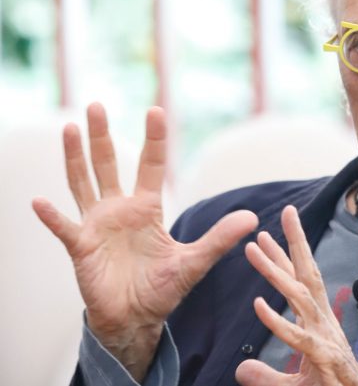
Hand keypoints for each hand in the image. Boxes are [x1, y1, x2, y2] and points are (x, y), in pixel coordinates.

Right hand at [32, 103, 258, 380]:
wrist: (136, 319)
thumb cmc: (162, 288)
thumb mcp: (194, 261)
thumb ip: (220, 238)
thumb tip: (253, 217)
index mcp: (147, 208)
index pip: (151, 165)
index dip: (154, 139)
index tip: (155, 110)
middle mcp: (120, 210)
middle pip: (108, 164)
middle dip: (103, 136)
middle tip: (97, 104)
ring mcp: (97, 226)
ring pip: (83, 183)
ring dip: (74, 158)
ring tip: (69, 128)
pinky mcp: (81, 248)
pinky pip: (64, 228)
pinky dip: (52, 217)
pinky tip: (38, 201)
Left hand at [235, 206, 357, 385]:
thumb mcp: (293, 385)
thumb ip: (266, 376)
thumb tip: (241, 370)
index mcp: (317, 322)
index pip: (302, 281)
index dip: (286, 256)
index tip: (267, 234)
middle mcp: (322, 322)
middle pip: (308, 275)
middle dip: (296, 242)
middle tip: (286, 211)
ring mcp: (324, 337)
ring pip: (300, 297)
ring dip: (276, 272)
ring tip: (254, 250)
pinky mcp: (322, 358)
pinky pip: (296, 337)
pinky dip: (278, 322)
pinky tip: (258, 306)